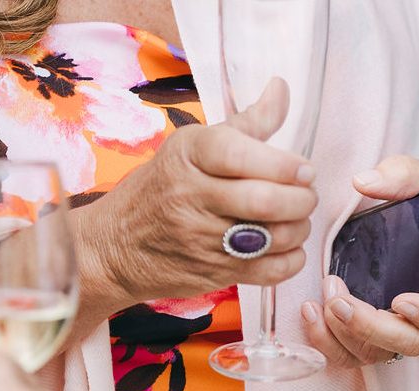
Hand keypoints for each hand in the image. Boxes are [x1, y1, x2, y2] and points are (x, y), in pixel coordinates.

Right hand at [76, 78, 317, 304]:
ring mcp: (201, 239)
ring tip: (295, 220)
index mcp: (188, 156)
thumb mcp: (190, 148)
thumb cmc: (158, 190)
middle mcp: (191, 196)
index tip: (303, 170)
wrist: (114, 246)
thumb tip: (281, 88)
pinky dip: (291, 260)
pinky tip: (286, 248)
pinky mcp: (211, 272)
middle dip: (301, 199)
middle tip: (304, 195)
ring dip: (299, 228)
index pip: (241, 154)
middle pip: (264, 200)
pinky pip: (269, 271)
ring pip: (273, 236)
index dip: (283, 164)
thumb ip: (245, 125)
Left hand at [301, 156, 418, 367]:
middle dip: (370, 326)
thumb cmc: (418, 204)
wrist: (398, 219)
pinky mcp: (363, 334)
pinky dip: (324, 339)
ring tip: (319, 303)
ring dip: (342, 334)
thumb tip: (364, 182)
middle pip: (408, 342)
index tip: (401, 301)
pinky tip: (309, 311)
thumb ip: (401, 177)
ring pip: (374, 353)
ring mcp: (393, 328)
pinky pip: (346, 352)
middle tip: (339, 301)